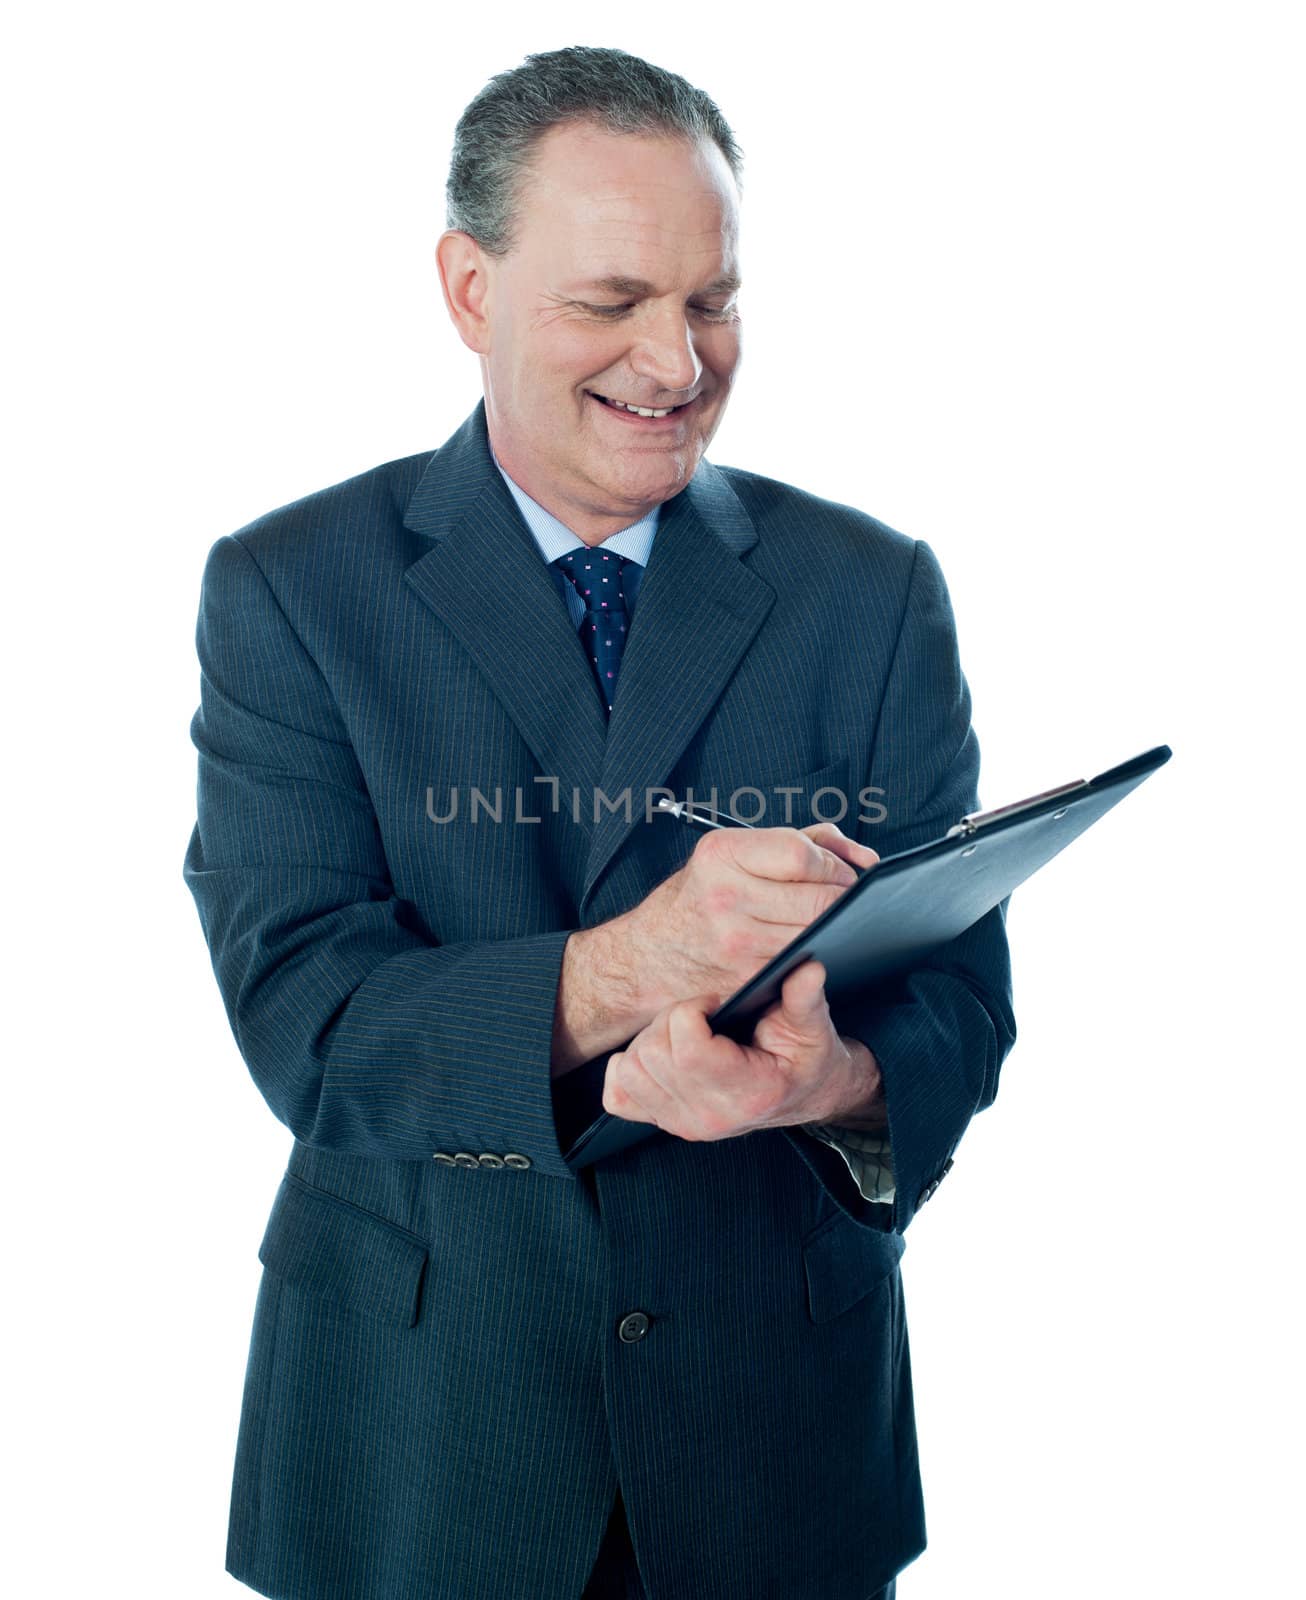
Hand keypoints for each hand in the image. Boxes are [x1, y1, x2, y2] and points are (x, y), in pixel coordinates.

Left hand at [601, 959, 881, 1139]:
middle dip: (672, 1020)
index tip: (715, 1003)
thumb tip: (808, 970)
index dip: (692, 1011)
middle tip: (702, 1016)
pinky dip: (629, 1069)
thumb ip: (805, 998)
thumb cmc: (805, 1058)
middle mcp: (710, 1117)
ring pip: (630, 1070)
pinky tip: (661, 1055)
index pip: (687, 1050)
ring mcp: (683, 1125)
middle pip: (653, 1053)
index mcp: (748, 1095)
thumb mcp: (813, 1027)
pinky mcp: (664, 1122)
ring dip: (650, 1040)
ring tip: (685, 1033)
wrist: (802, 1093)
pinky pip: (617, 1096)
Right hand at [621, 821, 878, 1019]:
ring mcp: (738, 942)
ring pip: (818, 933)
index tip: (839, 870)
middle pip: (821, 899)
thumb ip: (802, 841)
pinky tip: (810, 943)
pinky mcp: (749, 977)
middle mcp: (727, 897)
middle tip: (845, 897)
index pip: (803, 854)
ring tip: (827, 918)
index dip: (834, 863)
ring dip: (835, 927)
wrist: (648, 957)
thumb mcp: (734, 853)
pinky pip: (803, 960)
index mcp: (722, 854)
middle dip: (845, 897)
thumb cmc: (699, 897)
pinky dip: (816, 951)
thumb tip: (865, 859)